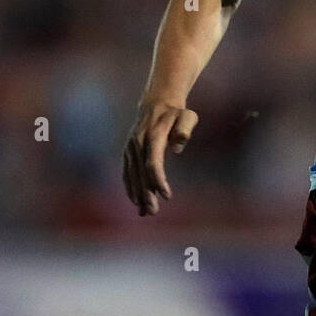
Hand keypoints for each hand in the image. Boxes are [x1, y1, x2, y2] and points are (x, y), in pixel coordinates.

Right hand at [122, 99, 197, 215]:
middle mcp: (138, 143)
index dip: (158, 180)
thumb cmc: (177, 113)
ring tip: (145, 212)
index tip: (167, 196)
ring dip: (137, 194)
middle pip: (140, 173)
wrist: (156, 102)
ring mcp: (131, 148)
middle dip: (146, 193)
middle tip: (153, 212)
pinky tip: (136, 201)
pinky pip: (127, 172)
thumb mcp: (188, 116)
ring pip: (132, 175)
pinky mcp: (128, 151)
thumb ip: (184, 129)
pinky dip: (130, 186)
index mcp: (153, 136)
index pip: (153, 162)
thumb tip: (178, 146)